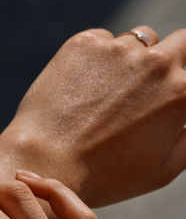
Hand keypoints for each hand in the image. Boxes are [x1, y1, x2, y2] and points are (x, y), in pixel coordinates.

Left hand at [0, 25, 185, 206]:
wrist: (47, 161)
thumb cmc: (103, 176)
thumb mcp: (161, 171)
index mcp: (181, 93)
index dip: (181, 82)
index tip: (164, 97)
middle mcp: (156, 63)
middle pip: (178, 42)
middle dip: (169, 60)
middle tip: (144, 88)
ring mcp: (119, 50)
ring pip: (136, 43)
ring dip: (129, 62)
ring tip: (104, 98)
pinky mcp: (85, 44)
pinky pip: (101, 43)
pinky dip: (95, 61)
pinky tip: (80, 92)